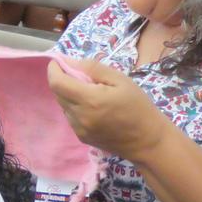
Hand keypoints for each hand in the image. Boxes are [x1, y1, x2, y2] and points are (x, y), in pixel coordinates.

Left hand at [48, 58, 171, 164]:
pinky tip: (94, 107)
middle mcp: (79, 116)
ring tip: (90, 92)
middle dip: (63, 80)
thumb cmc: (138, 106)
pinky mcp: (81, 137)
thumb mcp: (122, 80)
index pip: (57, 83)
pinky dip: (76, 107)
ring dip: (70, 95)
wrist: (147, 139)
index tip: (58, 61)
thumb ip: (94, 69)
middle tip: (80, 74)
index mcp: (89, 100)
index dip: (54, 69)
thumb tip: (71, 62)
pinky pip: (71, 117)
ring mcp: (78, 129)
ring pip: (64, 106)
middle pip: (58, 94)